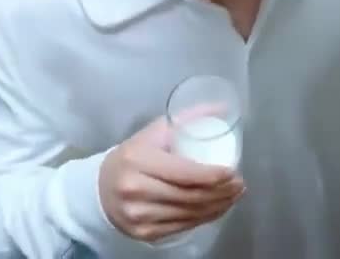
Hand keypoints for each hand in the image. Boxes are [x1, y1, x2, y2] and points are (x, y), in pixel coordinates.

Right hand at [98, 116, 244, 241]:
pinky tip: (217, 209)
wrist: (100, 188)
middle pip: (190, 196)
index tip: (233, 171)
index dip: (213, 175)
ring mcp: (139, 215)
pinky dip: (204, 218)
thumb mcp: (154, 132)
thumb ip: (187, 118)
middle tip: (239, 184)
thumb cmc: (133, 155)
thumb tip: (222, 107)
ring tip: (233, 196)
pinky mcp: (144, 233)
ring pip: (189, 214)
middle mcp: (136, 190)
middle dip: (222, 192)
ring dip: (218, 207)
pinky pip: (183, 227)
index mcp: (139, 160)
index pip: (184, 173)